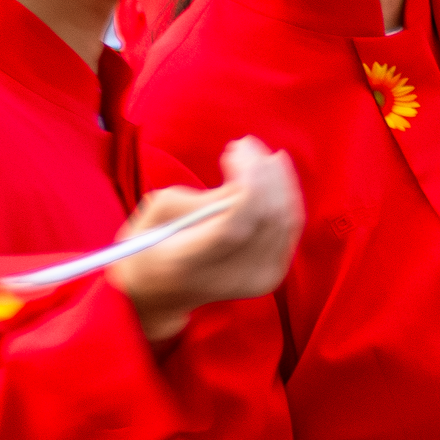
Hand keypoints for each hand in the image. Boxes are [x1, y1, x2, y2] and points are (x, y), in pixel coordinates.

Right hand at [113, 136, 304, 342]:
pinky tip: (271, 177)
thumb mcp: (160, 211)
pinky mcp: (271, 276)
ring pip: (285, 221)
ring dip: (277, 180)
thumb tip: (249, 178)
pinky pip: (289, 229)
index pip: (236, 224)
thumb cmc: (150, 245)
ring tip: (258, 156)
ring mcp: (255, 281)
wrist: (157, 294)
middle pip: (268, 219)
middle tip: (246, 145)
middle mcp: (230, 278)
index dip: (247, 179)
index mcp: (191, 264)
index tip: (236, 148)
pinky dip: (284, 197)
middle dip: (263, 172)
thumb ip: (207, 196)